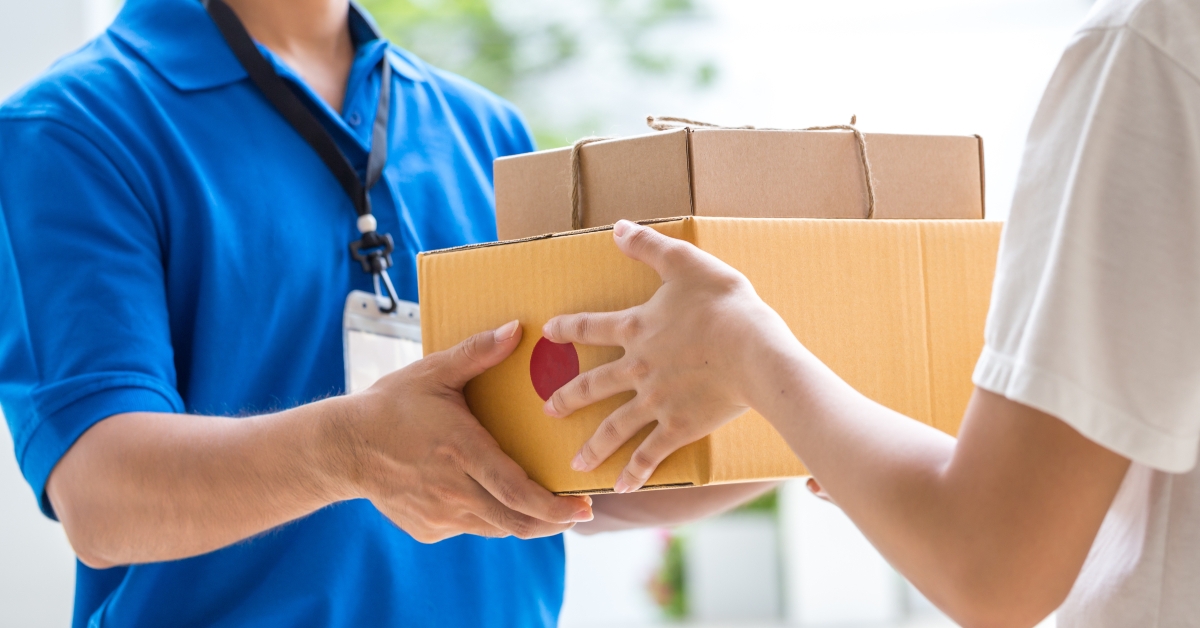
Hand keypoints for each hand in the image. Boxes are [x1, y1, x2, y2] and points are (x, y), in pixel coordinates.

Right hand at [336, 321, 593, 542]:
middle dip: (553, 522)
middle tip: (578, 513)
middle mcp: (454, 491)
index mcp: (462, 452)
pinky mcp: (428, 529)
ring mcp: (440, 515)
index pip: (518, 492)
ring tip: (543, 506)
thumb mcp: (434, 373)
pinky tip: (489, 496)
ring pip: (496, 528)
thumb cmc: (391, 405)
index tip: (582, 508)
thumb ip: (478, 353)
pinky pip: (469, 527)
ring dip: (523, 520)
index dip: (554, 507)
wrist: (342, 447)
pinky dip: (487, 516)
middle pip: (516, 522)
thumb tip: (518, 329)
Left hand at [542, 220, 797, 492]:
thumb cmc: (725, 305)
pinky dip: (636, 472)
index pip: (590, 327)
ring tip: (576, 463)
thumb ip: (649, 247)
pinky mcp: (678, 427)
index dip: (567, 329)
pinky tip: (622, 488)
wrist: (753, 352)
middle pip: (593, 385)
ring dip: (593, 446)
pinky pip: (650, 454)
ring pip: (614, 427)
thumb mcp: (686, 263)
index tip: (548, 333)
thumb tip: (617, 228)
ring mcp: (655, 402)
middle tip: (549, 410)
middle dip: (568, 398)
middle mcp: (637, 368)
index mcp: (636, 328)